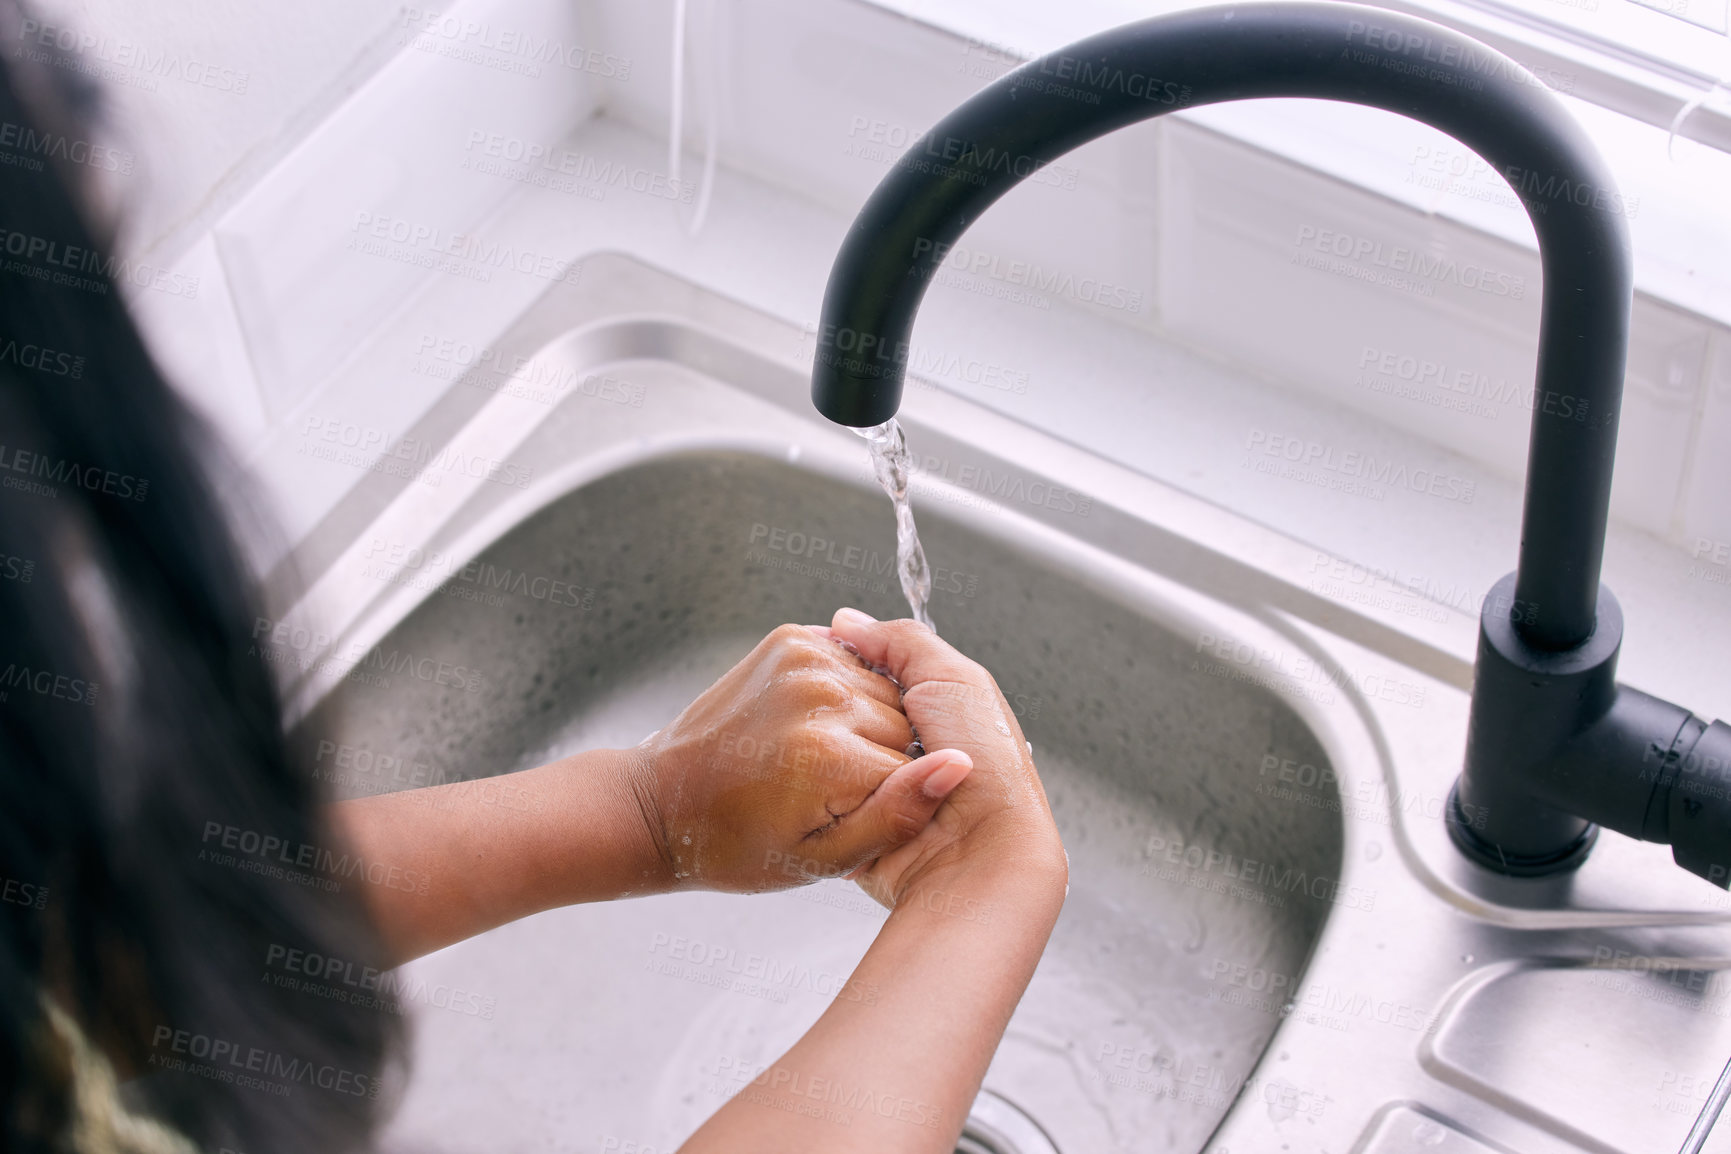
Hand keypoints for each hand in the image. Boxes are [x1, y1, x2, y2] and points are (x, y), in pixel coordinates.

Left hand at [630, 624, 975, 893]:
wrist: (664, 801)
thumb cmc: (738, 844)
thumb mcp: (823, 860)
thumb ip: (897, 816)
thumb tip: (957, 766)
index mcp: (830, 755)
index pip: (916, 768)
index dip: (890, 798)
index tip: (848, 814)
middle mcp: (820, 696)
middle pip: (903, 724)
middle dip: (880, 758)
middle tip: (829, 790)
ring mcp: (803, 659)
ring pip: (884, 691)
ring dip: (865, 723)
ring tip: (818, 759)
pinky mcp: (790, 640)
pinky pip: (854, 663)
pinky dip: (846, 692)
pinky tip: (812, 725)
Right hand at [827, 608, 1066, 909]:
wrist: (981, 851)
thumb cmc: (986, 766)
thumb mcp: (951, 678)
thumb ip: (901, 642)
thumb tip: (846, 622)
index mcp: (934, 708)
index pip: (873, 671)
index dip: (852, 665)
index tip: (833, 664)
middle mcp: (909, 745)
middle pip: (848, 709)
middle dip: (841, 709)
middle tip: (838, 713)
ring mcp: (885, 784)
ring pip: (834, 749)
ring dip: (834, 750)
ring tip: (837, 752)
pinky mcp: (864, 820)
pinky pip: (830, 795)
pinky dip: (830, 791)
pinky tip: (829, 786)